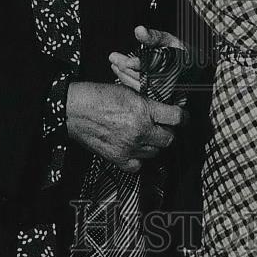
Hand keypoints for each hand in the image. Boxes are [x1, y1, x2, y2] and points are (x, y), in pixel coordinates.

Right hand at [66, 80, 184, 172]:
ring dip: (153, 144)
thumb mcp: (128, 91)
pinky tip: (135, 148)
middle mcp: (140, 131)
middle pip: (169, 139)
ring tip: (145, 135)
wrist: (74, 110)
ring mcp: (130, 147)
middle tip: (162, 126)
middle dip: (168, 132)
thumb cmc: (97, 97)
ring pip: (155, 152)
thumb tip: (163, 110)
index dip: (183, 117)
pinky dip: (139, 158)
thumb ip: (148, 103)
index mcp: (143, 110)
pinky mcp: (119, 159)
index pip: (176, 118)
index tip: (182, 118)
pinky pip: (139, 165)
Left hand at [109, 25, 186, 91]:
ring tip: (114, 64)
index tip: (128, 62)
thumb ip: (153, 36)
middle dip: (128, 69)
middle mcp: (173, 81)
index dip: (141, 65)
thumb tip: (139, 30)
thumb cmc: (179, 53)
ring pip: (143, 88)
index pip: (157, 67)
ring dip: (125, 76)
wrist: (191, 70)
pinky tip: (119, 73)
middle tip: (114, 58)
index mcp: (177, 65)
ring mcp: (167, 92)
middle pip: (147, 78)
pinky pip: (142, 94)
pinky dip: (129, 82)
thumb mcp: (168, 40)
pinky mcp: (160, 98)